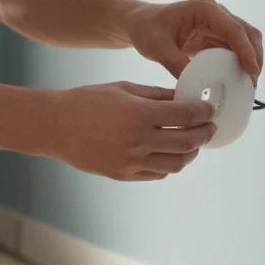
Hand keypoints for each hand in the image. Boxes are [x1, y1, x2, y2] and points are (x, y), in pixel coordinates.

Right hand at [51, 82, 215, 180]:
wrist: (55, 125)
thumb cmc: (87, 101)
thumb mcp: (124, 89)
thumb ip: (157, 95)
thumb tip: (186, 99)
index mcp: (139, 113)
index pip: (186, 115)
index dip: (204, 113)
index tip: (210, 110)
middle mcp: (137, 140)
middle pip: (188, 142)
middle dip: (205, 134)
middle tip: (209, 128)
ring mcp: (130, 161)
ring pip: (176, 164)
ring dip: (190, 153)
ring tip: (192, 143)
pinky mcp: (122, 174)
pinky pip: (157, 174)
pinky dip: (169, 164)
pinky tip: (168, 153)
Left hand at [126, 0, 263, 81]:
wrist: (140, 24)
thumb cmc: (146, 30)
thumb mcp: (157, 48)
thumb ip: (177, 64)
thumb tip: (197, 87)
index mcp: (204, 9)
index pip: (234, 29)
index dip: (246, 51)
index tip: (252, 72)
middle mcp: (216, 13)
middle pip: (247, 33)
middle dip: (254, 57)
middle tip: (252, 84)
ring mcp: (218, 23)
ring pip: (245, 41)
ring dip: (250, 61)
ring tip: (248, 86)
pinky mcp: (215, 35)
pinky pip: (234, 49)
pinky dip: (239, 63)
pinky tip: (237, 81)